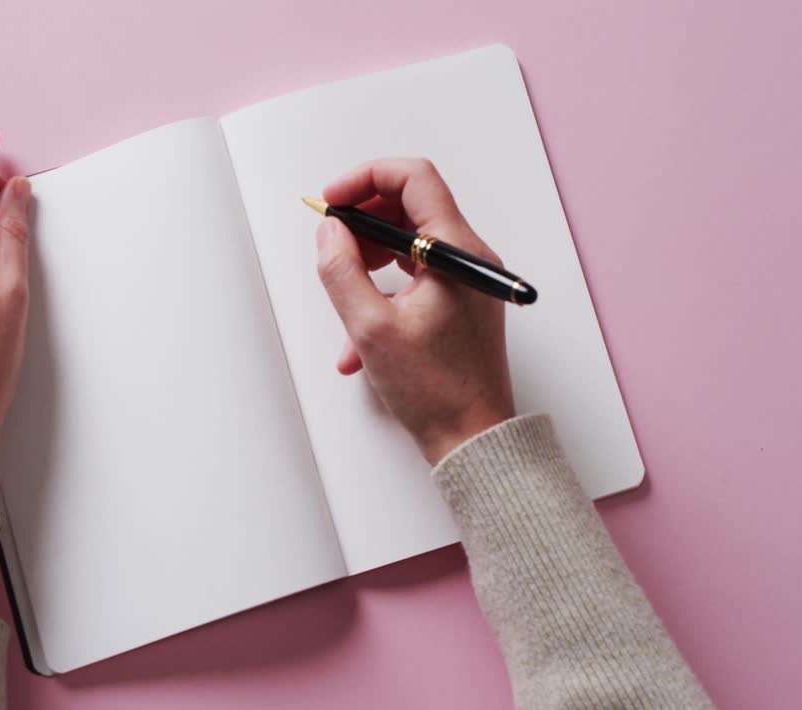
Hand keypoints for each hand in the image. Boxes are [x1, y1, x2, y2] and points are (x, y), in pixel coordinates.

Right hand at [316, 159, 513, 463]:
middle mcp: (468, 258)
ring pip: (409, 244)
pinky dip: (382, 291)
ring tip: (342, 288)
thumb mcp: (370, 329)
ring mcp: (466, 281)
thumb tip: (329, 232)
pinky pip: (415, 278)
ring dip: (368, 258)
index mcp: (456, 251)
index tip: (333, 201)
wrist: (472, 438)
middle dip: (363, 219)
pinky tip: (357, 335)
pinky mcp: (459, 303)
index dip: (366, 179)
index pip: (414, 179)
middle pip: (410, 207)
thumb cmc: (435, 391)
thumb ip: (341, 271)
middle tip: (331, 240)